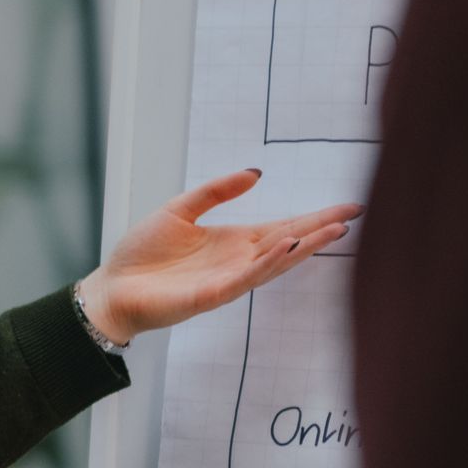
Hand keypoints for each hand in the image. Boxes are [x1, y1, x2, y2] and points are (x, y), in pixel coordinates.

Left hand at [78, 169, 362, 343]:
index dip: (315, 217)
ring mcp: (229, 279)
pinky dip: (268, 263)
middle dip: (321, 230)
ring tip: (333, 229)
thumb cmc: (143, 254)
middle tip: (355, 216)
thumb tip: (256, 173)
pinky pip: (246, 278)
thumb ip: (215, 191)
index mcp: (234, 241)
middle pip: (290, 243)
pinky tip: (288, 247)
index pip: (284, 227)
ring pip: (276, 262)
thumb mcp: (180, 209)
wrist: (113, 287)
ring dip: (305, 246)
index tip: (349, 208)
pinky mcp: (212, 294)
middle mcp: (238, 261)